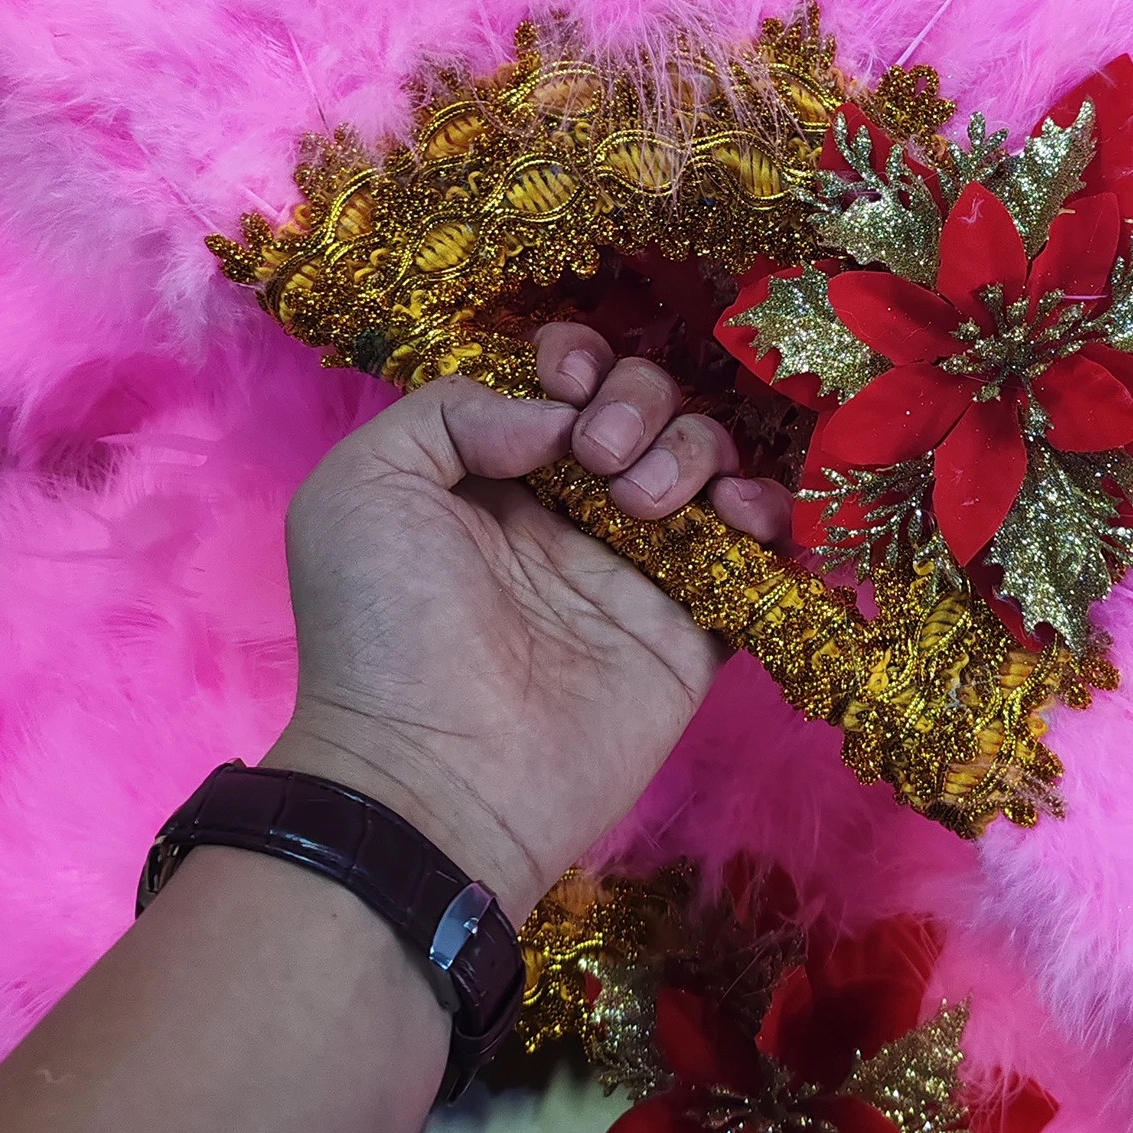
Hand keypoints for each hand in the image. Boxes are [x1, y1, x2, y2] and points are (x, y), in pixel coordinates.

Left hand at [268, 324, 792, 922]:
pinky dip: (768, 512)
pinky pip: (759, 550)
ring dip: (693, 449)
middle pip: (648, 404)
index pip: (567, 380)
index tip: (569, 381)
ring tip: (643, 504)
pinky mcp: (693, 626)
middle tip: (599, 459)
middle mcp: (573, 506)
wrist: (434, 773)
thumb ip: (450, 409)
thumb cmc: (383, 625)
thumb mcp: (364, 486)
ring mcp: (639, 565)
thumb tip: (556, 417)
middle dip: (638, 401)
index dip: (580, 359)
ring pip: (707, 458)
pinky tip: (737, 514)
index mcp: (498, 470)